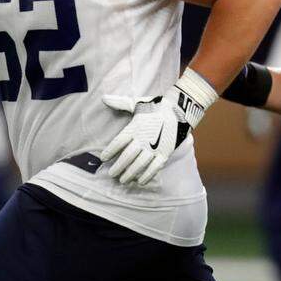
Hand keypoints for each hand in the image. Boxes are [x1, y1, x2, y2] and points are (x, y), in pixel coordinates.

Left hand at [99, 70, 216, 184]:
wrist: (178, 111)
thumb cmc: (154, 107)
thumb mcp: (136, 103)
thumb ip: (120, 103)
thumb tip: (104, 98)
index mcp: (134, 128)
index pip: (118, 142)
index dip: (110, 151)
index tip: (103, 158)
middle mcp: (143, 139)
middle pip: (127, 156)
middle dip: (118, 166)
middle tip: (111, 174)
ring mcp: (154, 148)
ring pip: (139, 164)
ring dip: (130, 173)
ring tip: (122, 180)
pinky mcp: (164, 153)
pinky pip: (154, 167)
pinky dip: (147, 175)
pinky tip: (140, 182)